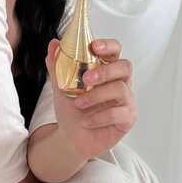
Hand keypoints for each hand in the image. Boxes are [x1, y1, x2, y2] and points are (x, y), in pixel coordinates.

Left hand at [45, 37, 137, 159]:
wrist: (71, 138)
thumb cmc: (71, 109)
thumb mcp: (60, 87)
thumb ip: (58, 66)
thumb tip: (53, 44)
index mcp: (105, 70)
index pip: (114, 51)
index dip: (108, 46)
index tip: (94, 46)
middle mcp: (119, 82)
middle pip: (124, 66)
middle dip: (105, 71)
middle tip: (86, 79)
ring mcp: (126, 100)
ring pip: (121, 89)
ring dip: (97, 96)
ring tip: (79, 103)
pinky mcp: (127, 118)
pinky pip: (120, 113)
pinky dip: (100, 116)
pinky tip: (88, 121)